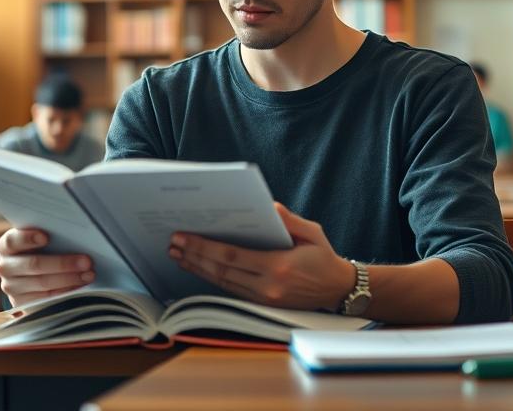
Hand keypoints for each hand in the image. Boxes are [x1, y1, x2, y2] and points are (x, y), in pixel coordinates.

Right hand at [0, 228, 95, 306]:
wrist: (32, 272)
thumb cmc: (42, 248)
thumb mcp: (40, 239)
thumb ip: (50, 234)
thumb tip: (77, 235)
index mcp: (5, 246)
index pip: (12, 241)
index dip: (28, 238)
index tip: (46, 237)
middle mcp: (4, 267)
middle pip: (33, 264)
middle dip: (62, 263)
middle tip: (87, 261)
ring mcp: (11, 288)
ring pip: (43, 283)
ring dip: (69, 279)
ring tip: (89, 274)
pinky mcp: (22, 304)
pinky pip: (46, 299)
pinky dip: (66, 293)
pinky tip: (80, 287)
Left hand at [169, 203, 355, 310]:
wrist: (338, 290)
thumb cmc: (324, 257)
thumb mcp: (312, 233)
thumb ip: (289, 220)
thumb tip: (268, 207)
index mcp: (279, 267)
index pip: (232, 256)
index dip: (205, 247)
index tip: (184, 237)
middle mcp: (268, 286)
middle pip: (221, 271)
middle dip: (194, 256)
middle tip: (173, 243)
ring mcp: (264, 299)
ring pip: (222, 283)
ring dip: (198, 268)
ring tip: (178, 255)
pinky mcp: (262, 304)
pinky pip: (230, 290)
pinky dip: (211, 279)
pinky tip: (198, 268)